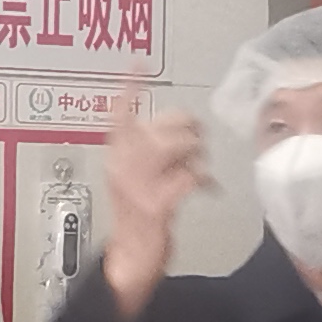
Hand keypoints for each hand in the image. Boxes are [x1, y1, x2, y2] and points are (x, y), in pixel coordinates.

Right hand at [96, 101, 207, 316]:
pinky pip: (188, 177)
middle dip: (185, 126)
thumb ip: (146, 152)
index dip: (130, 87)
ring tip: (200, 163)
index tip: (138, 63)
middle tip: (198, 136)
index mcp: (115, 157)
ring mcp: (138, 186)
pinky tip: (206, 187)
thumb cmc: (137, 219)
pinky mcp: (156, 204)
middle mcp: (122, 167)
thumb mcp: (133, 178)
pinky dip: (203, 179)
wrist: (130, 258)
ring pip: (174, 147)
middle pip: (156, 125)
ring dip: (196, 152)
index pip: (118, 113)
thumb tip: (176, 130)